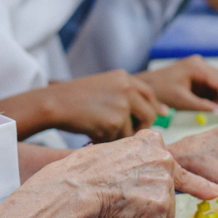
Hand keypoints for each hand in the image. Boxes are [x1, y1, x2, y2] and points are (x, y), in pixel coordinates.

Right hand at [47, 71, 166, 142]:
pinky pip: (117, 140)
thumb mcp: (105, 86)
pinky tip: (91, 131)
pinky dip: (106, 140)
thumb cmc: (76, 97)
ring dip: (118, 135)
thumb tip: (160, 113)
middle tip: (130, 133)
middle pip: (149, 114)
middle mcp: (126, 88)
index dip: (155, 106)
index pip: (149, 93)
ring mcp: (121, 105)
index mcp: (124, 77)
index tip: (161, 116)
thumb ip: (127, 95)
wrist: (56, 103)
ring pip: (132, 131)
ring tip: (98, 128)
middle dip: (142, 127)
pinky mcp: (114, 123)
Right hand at [56, 130, 217, 217]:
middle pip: (164, 198)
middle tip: (115, 211)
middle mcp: (164, 159)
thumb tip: (148, 187)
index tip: (212, 192)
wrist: (73, 187)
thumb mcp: (114, 152)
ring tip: (109, 217)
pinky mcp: (161, 209)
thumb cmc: (81, 172)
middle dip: (144, 211)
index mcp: (151, 142)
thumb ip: (135, 163)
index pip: (177, 165)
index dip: (194, 183)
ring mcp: (164, 184)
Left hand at [136, 55, 217, 115]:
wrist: (147, 85)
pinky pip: (214, 84)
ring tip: (216, 111)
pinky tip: (210, 106)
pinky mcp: (198, 74)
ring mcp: (200, 67)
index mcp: (197, 67)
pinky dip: (215, 96)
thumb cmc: (162, 92)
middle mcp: (201, 63)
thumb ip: (203, 106)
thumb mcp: (182, 101)